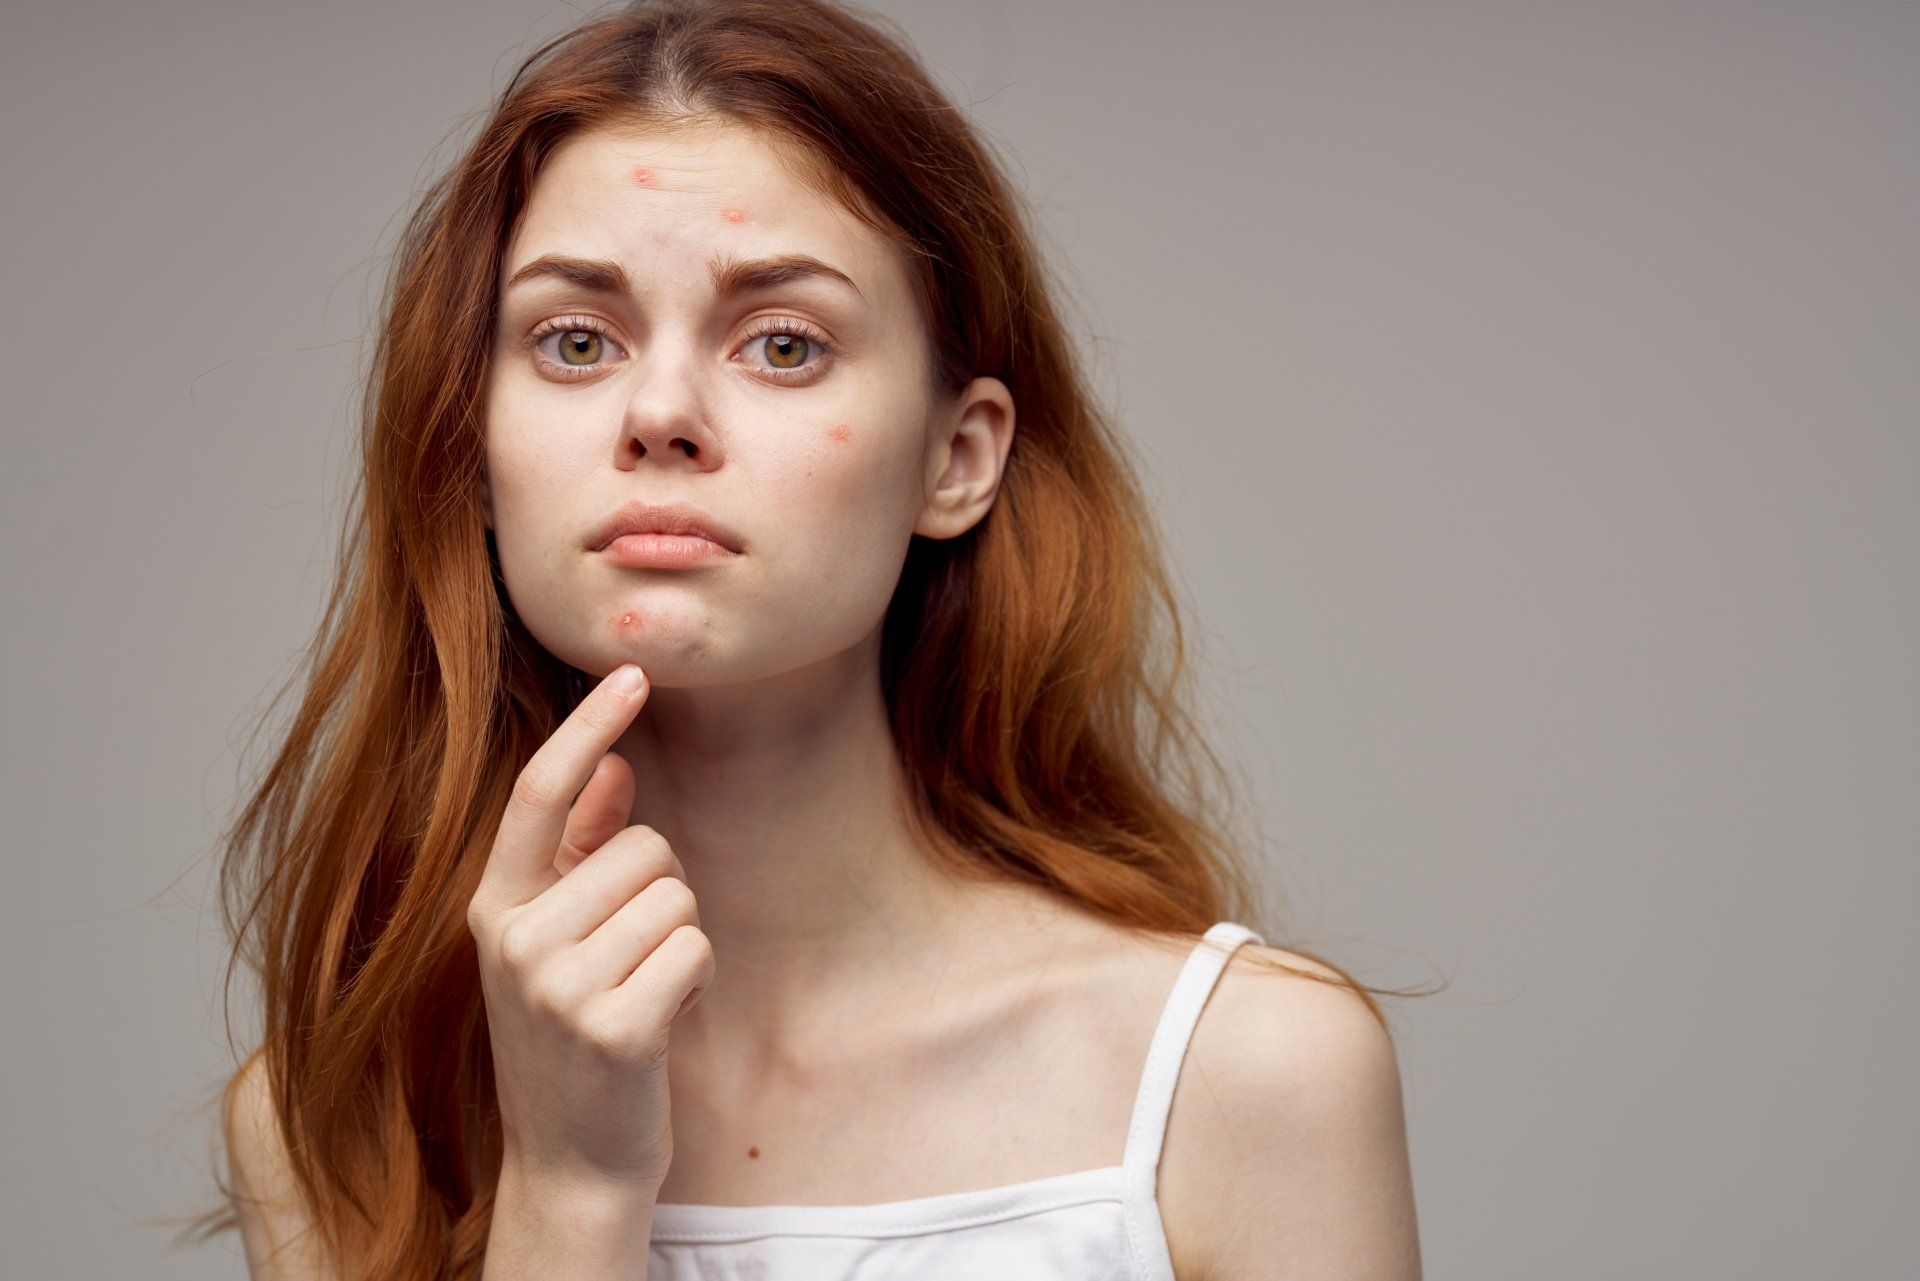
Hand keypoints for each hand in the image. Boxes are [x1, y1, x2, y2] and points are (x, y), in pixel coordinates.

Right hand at [466, 663, 712, 1192]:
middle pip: (643, 845)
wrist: (571, 1164)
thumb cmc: (573, 1041)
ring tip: (642, 993)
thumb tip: (617, 767)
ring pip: (676, 892)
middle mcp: (513, 939)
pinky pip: (695, 944)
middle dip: (660, 893)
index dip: (589, 726)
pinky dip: (695, 977)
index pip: (538, 793)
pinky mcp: (615, 1025)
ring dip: (680, 939)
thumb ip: (580, 853)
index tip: (633, 672)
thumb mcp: (559, 943)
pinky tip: (661, 1021)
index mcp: (491, 908)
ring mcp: (558, 985)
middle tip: (630, 962)